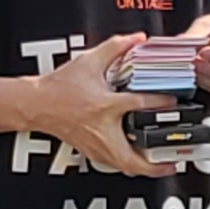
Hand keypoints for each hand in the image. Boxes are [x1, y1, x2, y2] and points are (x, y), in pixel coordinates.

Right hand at [23, 35, 168, 176]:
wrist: (36, 104)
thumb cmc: (59, 87)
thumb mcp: (89, 62)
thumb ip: (115, 48)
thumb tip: (136, 39)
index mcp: (105, 106)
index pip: (139, 104)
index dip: (160, 103)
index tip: (172, 102)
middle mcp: (102, 130)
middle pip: (133, 157)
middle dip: (155, 164)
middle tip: (172, 162)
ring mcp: (95, 144)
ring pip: (124, 166)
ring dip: (144, 169)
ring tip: (161, 167)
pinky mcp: (90, 150)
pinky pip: (113, 164)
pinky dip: (128, 166)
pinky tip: (137, 162)